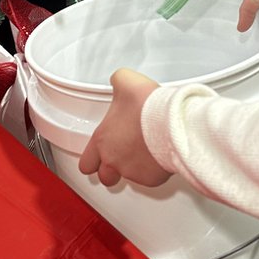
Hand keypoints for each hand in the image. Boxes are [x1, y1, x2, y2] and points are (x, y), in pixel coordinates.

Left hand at [78, 68, 168, 187]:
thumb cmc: (149, 106)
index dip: (92, 160)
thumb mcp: (126, 81)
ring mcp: (133, 172)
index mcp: (102, 141)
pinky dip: (154, 169)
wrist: (173, 122)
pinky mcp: (152, 178)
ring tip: (145, 150)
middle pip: (105, 177)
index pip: (86, 163)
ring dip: (134, 167)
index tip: (98, 156)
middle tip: (122, 155)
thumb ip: (118, 81)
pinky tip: (159, 154)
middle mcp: (114, 160)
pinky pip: (150, 178)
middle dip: (111, 169)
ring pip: (129, 177)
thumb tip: (119, 80)